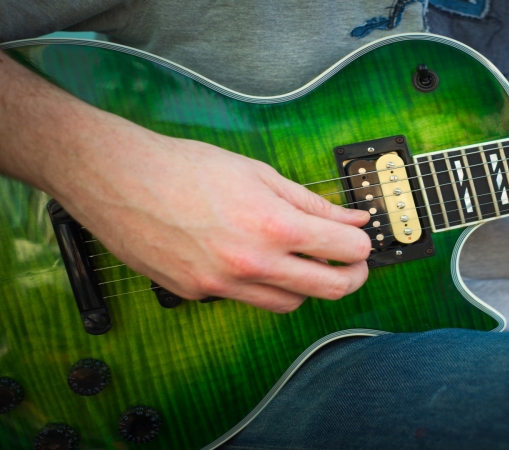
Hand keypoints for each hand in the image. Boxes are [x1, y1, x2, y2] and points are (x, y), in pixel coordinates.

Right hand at [65, 133, 371, 311]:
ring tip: (303, 261)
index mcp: (274, 225)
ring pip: (290, 304)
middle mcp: (253, 263)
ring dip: (306, 286)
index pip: (345, 249)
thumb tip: (352, 217)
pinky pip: (247, 300)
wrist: (120, 180)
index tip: (361, 240)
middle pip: (328, 290)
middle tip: (353, 265)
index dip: (362, 245)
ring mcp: (224, 286)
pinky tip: (253, 261)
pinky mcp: (198, 295)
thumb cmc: (186, 167)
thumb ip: (312, 201)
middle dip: (352, 278)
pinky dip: (262, 286)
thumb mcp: (259, 173)